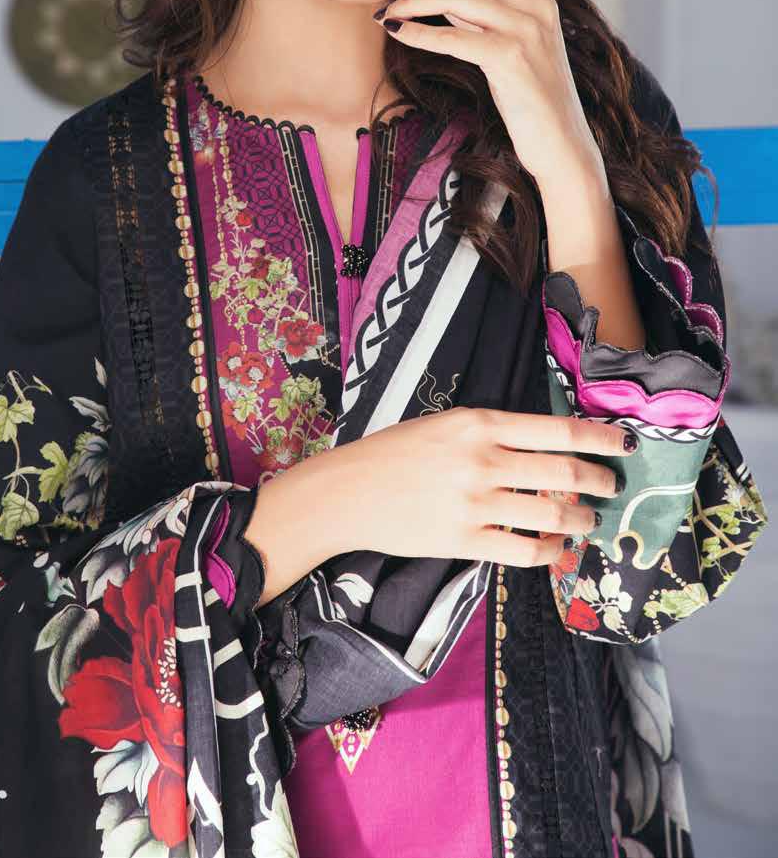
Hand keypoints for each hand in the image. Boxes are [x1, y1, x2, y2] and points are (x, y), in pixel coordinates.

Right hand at [337, 404, 636, 566]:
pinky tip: (555, 546)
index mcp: (479, 423)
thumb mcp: (446, 425)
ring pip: (553, 514)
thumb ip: (493, 433)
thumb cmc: (395, 453)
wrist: (348, 492)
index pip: (557, 428)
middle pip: (566, 472)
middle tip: (611, 485)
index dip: (598, 437)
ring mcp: (476, 502)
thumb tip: (547, 448)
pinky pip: (526, 550)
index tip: (623, 443)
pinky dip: (551, 550)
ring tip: (588, 520)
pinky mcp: (465, 540)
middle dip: (600, 481)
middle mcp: (482, 460)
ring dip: (582, 519)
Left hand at [371, 0, 603, 188]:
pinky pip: (451, 36)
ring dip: (408, 0)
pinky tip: (397, 34)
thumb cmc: (532, 96)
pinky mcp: (510, 59)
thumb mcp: (512, 43)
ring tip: (383, 11)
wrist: (562, 143)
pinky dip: (418, 32)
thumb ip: (482, 14)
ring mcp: (525, 29)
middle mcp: (535, 3)